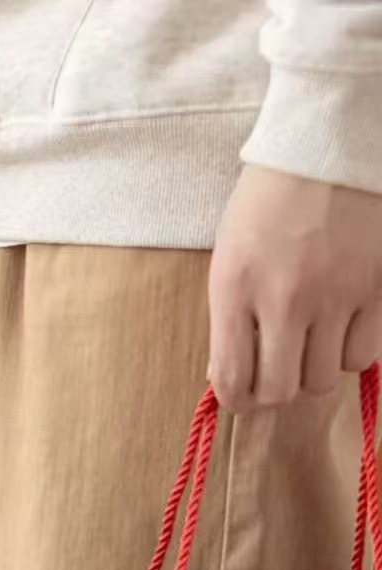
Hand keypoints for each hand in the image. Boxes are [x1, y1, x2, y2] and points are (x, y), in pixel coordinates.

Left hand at [209, 166, 381, 411]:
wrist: (329, 142)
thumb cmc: (270, 199)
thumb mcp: (230, 255)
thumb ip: (229, 318)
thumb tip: (231, 377)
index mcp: (236, 288)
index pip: (232, 381)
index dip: (237, 400)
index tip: (244, 394)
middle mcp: (284, 298)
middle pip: (281, 392)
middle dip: (277, 390)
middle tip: (280, 370)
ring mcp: (335, 294)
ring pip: (324, 380)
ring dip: (316, 371)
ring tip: (313, 342)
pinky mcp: (376, 288)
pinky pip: (363, 356)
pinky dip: (352, 352)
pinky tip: (343, 327)